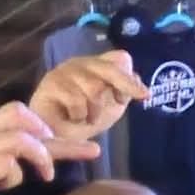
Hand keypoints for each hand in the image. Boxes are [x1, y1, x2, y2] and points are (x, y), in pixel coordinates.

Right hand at [0, 104, 99, 194]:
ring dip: (38, 157)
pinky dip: (13, 176)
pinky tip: (4, 188)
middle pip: (24, 118)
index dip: (52, 131)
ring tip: (44, 176)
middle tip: (87, 151)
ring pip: (20, 138)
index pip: (19, 119)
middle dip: (61, 138)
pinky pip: (5, 164)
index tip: (86, 145)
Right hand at [31, 51, 148, 143]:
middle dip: (123, 86)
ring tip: (87, 119)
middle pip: (109, 69)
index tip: (143, 95)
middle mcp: (81, 64)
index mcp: (96, 66)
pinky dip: (79, 116)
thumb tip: (136, 78)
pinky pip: (76, 101)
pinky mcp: (50, 84)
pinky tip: (72, 118)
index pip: (119, 59)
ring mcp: (64, 71)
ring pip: (94, 89)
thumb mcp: (109, 107)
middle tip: (123, 104)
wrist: (52, 135)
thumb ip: (122, 91)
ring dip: (95, 111)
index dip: (130, 77)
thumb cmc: (80, 118)